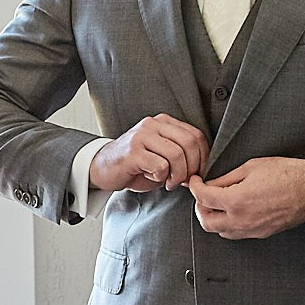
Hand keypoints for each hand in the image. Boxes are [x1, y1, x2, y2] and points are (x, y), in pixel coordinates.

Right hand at [91, 114, 209, 192]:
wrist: (102, 168)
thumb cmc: (135, 165)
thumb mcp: (162, 154)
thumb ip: (181, 154)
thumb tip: (202, 168)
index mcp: (163, 122)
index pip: (196, 135)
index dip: (202, 158)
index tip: (196, 173)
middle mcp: (153, 124)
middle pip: (190, 143)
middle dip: (192, 168)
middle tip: (183, 181)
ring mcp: (142, 136)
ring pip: (177, 155)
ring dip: (177, 175)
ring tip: (168, 182)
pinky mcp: (133, 152)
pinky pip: (160, 166)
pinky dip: (161, 178)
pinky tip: (152, 178)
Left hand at [187, 158, 304, 238]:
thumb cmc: (286, 174)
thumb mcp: (251, 167)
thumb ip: (226, 178)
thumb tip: (209, 184)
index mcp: (237, 200)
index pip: (202, 197)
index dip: (194, 186)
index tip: (195, 181)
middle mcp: (241, 220)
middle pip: (206, 221)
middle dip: (200, 207)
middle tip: (203, 194)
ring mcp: (252, 230)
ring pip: (219, 231)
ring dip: (213, 218)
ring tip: (217, 202)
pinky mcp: (261, 234)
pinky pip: (236, 233)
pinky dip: (228, 224)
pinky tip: (232, 211)